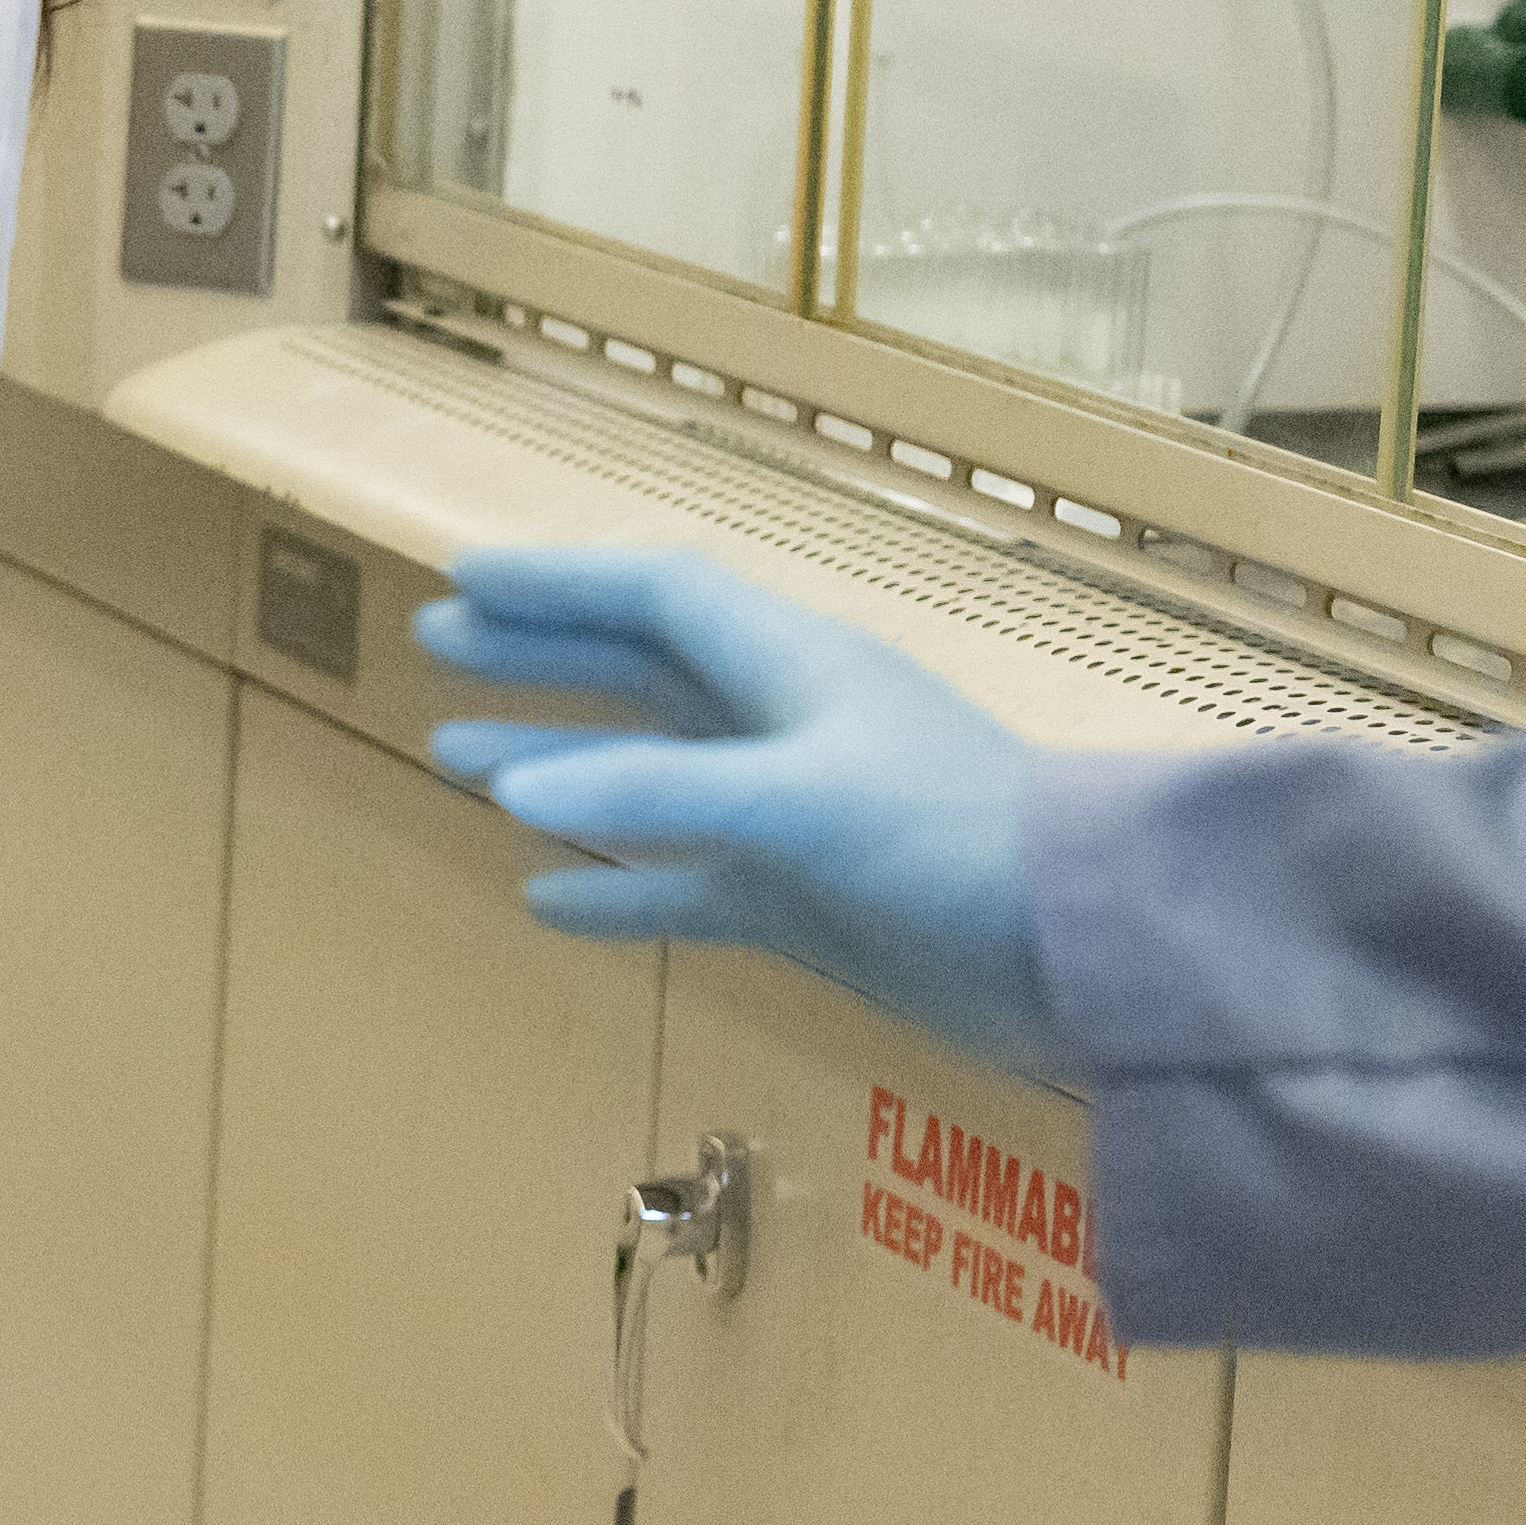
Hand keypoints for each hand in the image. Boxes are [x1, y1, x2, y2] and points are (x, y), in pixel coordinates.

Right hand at [416, 545, 1068, 1075]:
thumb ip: (659, 795)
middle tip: (438, 640)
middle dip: (543, 653)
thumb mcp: (802, 802)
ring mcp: (792, 818)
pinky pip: (686, 885)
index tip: (465, 576)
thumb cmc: (958, 839)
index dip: (562, 582)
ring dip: (560, 762)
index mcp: (793, 667)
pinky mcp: (807, 903)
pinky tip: (546, 901)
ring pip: (651, 775)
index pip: (658, 595)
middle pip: (643, 669)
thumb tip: (513, 789)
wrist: (1086, 948)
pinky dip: (618, 886)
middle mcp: (785, 727)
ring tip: (456, 757)